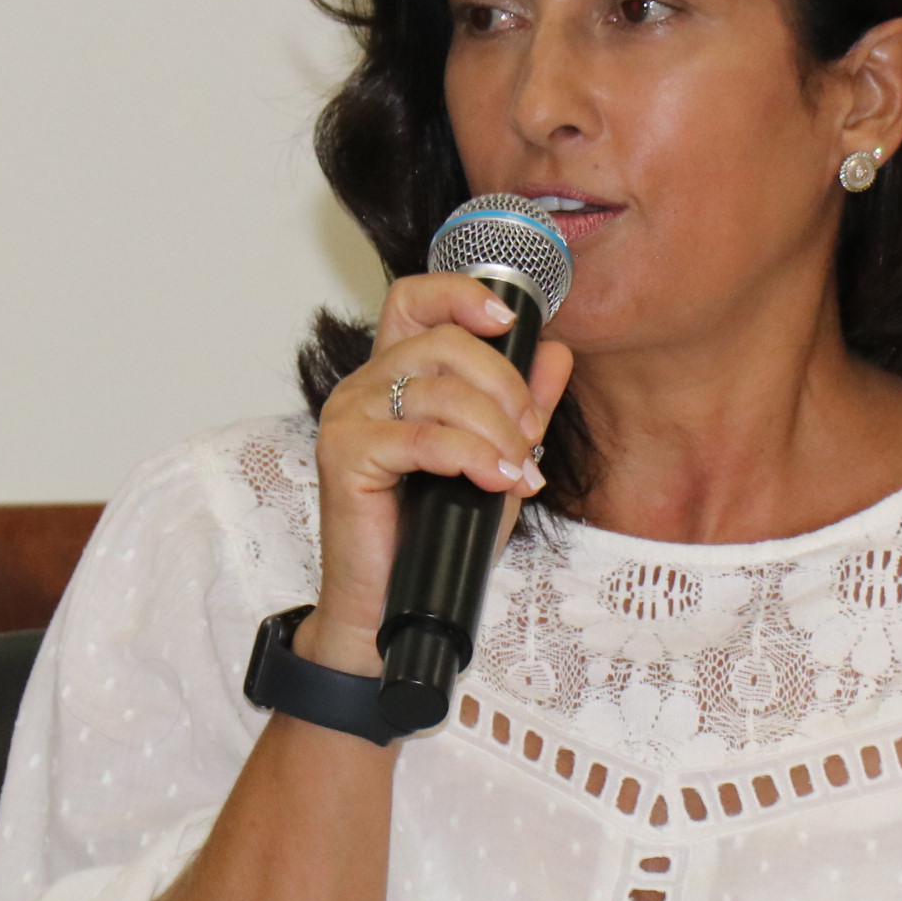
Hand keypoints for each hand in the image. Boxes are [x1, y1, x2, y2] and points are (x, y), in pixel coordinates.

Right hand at [300, 271, 574, 676]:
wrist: (393, 606)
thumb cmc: (435, 536)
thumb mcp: (496, 460)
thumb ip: (524, 406)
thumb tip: (556, 353)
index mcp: (395, 376)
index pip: (415, 299)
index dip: (461, 294)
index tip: (508, 320)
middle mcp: (365, 386)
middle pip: (443, 343)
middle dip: (504, 384)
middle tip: (529, 432)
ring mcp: (349, 417)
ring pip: (438, 390)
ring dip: (494, 429)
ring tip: (515, 469)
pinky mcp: (344, 455)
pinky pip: (422, 438)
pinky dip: (470, 457)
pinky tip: (495, 480)